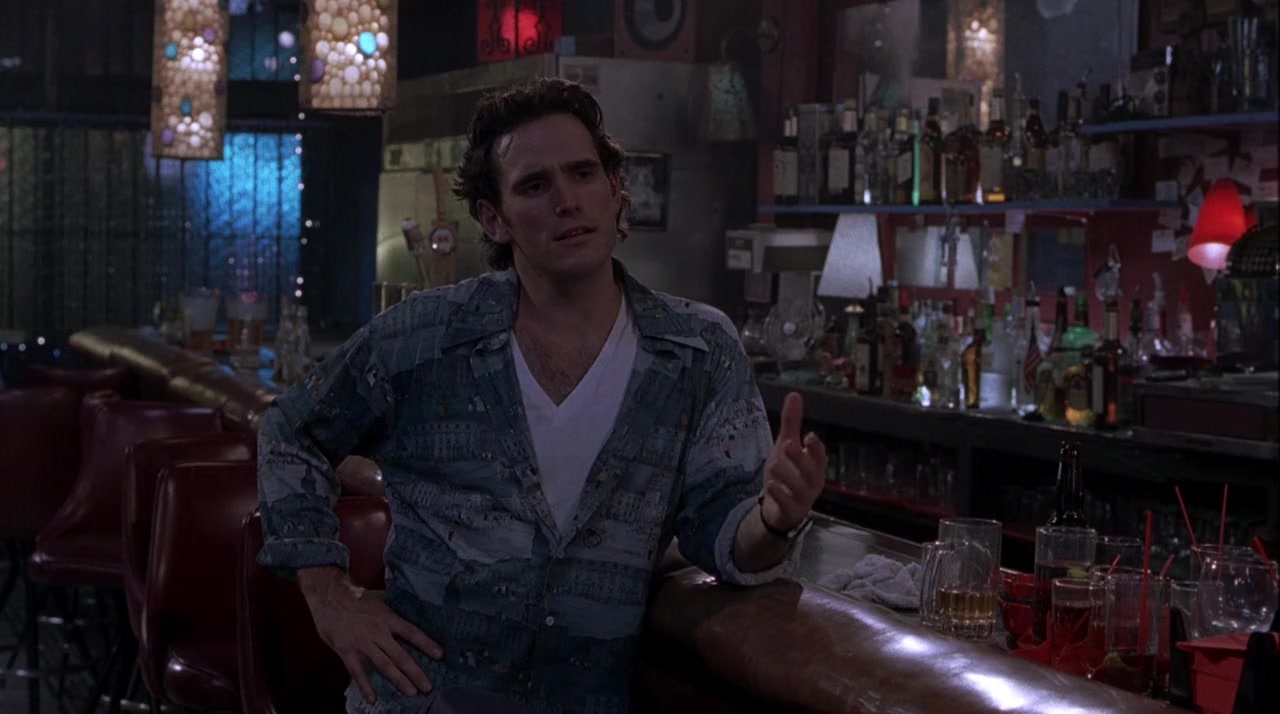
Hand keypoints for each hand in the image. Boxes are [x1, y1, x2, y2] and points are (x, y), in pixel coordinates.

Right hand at [299, 567, 442, 703]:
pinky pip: (357, 672)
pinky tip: (373, 698)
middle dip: (415, 672)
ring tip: (411, 692)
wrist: (328, 595)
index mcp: (387, 617)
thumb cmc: (356, 596)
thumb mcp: (379, 598)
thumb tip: (411, 610)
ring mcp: (362, 642)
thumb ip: (394, 608)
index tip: (440, 655)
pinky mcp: (346, 650)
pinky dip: (365, 686)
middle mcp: (377, 631)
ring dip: (398, 680)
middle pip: (401, 655)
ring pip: (384, 665)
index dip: (426, 644)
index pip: (412, 632)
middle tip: (427, 686)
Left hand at [761, 392, 826, 532]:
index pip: (819, 457)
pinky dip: (781, 495)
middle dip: (801, 458)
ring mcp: (802, 499)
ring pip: (800, 488)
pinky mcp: (791, 512)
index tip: (809, 436)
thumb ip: (792, 423)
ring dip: (787, 475)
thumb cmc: (786, 475)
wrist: (776, 509)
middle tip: (789, 444)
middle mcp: (812, 483)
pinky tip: (771, 484)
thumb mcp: (786, 446)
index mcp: (814, 467)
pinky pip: (788, 505)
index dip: (816, 448)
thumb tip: (795, 395)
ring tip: (775, 463)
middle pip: (811, 471)